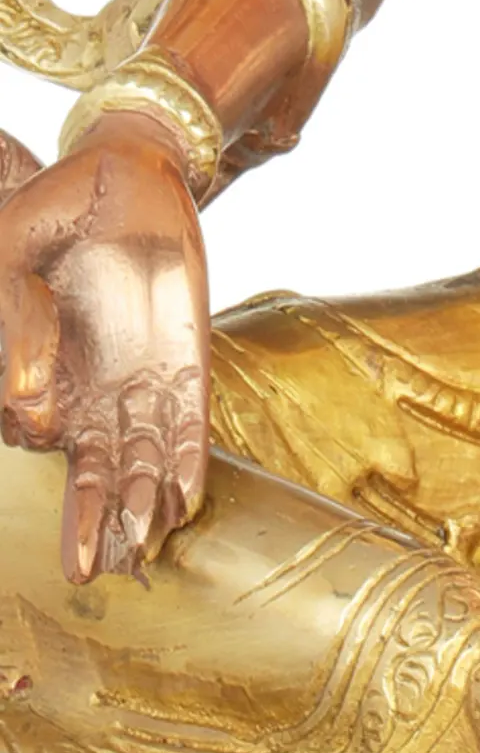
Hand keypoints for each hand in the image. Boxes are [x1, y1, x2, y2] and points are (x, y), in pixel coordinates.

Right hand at [0, 112, 209, 582]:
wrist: (132, 176)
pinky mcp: (189, 371)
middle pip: (85, 473)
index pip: (28, 421)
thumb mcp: (12, 246)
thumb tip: (24, 389)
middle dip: (84, 522)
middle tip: (80, 575)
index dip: (24, 409)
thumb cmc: (59, 211)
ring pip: (137, 464)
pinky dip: (188, 463)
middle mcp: (90, 393)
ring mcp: (141, 386)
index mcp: (40, 372)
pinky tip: (187, 501)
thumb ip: (10, 311)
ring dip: (135, 505)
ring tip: (133, 551)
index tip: (30, 402)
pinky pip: (188, 428)